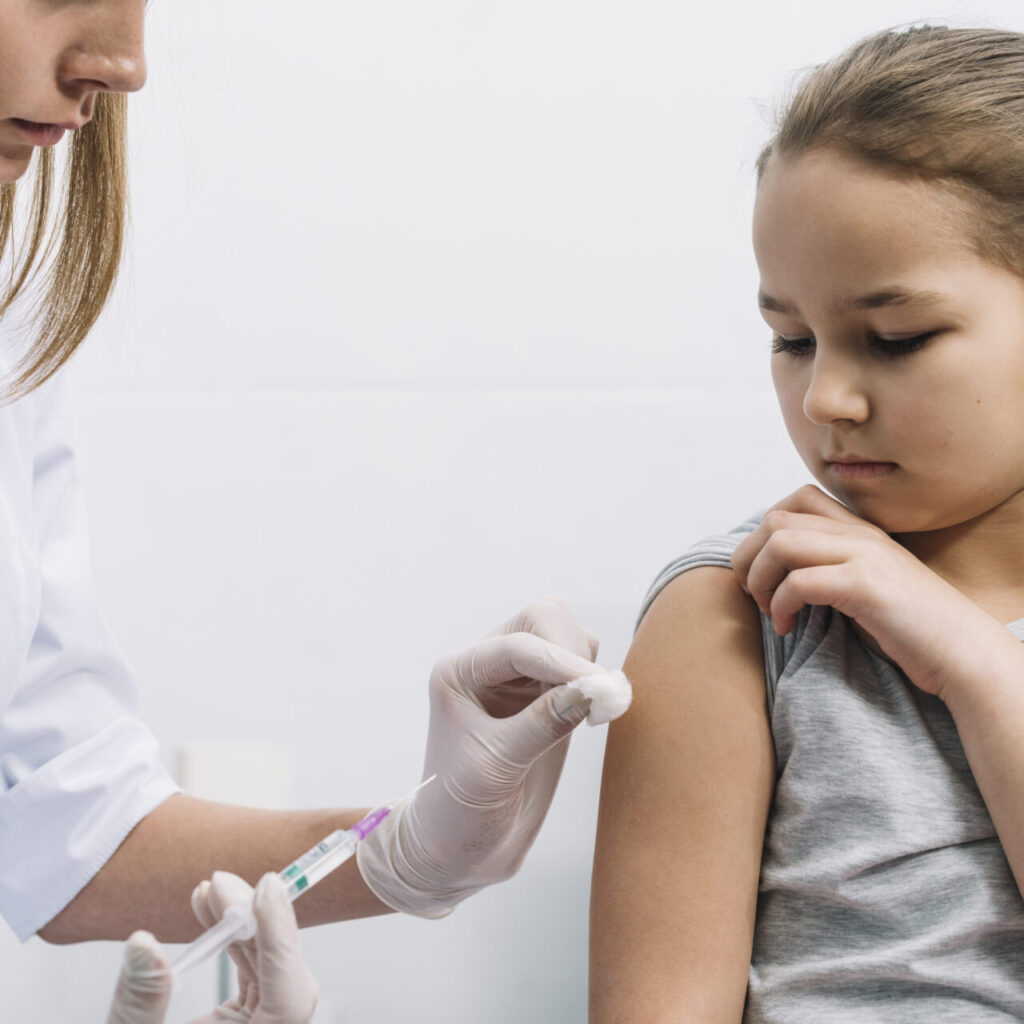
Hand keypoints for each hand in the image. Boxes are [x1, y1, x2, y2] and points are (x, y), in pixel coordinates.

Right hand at [105, 873, 317, 1023]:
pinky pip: (256, 979)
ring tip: (206, 892)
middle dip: (255, 923)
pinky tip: (211, 916)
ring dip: (243, 927)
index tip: (265, 888)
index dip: (281, 941)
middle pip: (284, 977)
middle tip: (217, 883)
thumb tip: (144, 941)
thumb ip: (138, 1002)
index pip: (290, 1000)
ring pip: (271, 972)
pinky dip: (237, 946)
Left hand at [356, 597, 603, 916]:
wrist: (457, 851)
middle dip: (573, 650)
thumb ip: (543, 724)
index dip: (561, 661)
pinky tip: (592, 714)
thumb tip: (595, 688)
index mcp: (461, 671)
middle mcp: (488, 666)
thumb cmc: (458, 810)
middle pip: (543, 619)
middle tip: (598, 695)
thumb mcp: (496, 767)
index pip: (519, 645)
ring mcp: (519, 680)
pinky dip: (594, 680)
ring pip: (565, 636)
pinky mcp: (546, 700)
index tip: (599, 688)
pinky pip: (580, 667)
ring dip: (586, 663)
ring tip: (594, 711)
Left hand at [730, 485, 999, 697]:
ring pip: (781, 542)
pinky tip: (786, 627)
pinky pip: (800, 582)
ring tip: (768, 610)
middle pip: (777, 519)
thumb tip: (777, 572)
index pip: (798, 499)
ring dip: (760, 579)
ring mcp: (864, 556)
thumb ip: (831, 567)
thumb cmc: (911, 627)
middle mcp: (860, 534)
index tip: (763, 569)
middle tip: (753, 593)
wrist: (963, 652)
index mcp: (860, 530)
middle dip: (749, 556)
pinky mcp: (865, 585)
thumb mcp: (866, 584)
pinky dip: (780, 605)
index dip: (764, 531)